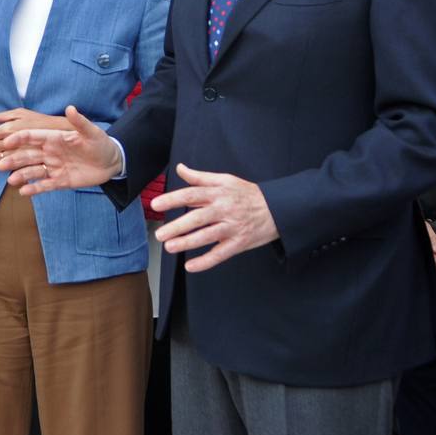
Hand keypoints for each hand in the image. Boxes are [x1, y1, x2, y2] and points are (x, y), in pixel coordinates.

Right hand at [0, 105, 123, 193]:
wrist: (111, 162)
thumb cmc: (101, 143)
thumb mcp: (92, 132)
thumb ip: (80, 122)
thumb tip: (70, 108)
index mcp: (54, 138)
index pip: (33, 137)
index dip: (20, 139)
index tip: (7, 141)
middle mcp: (50, 153)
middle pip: (27, 155)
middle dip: (13, 159)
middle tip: (0, 164)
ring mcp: (54, 167)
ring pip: (33, 171)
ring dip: (21, 175)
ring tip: (11, 180)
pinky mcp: (60, 181)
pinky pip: (44, 185)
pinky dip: (34, 189)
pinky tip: (23, 192)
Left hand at [152, 163, 278, 271]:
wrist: (279, 209)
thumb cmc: (248, 194)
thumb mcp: (226, 180)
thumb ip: (200, 177)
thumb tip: (180, 169)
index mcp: (218, 193)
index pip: (191, 194)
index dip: (173, 199)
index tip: (156, 204)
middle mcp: (224, 209)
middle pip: (197, 218)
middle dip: (177, 226)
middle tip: (160, 234)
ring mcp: (232, 227)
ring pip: (207, 236)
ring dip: (188, 243)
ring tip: (170, 247)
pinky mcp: (239, 243)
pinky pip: (221, 254)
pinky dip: (206, 261)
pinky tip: (190, 266)